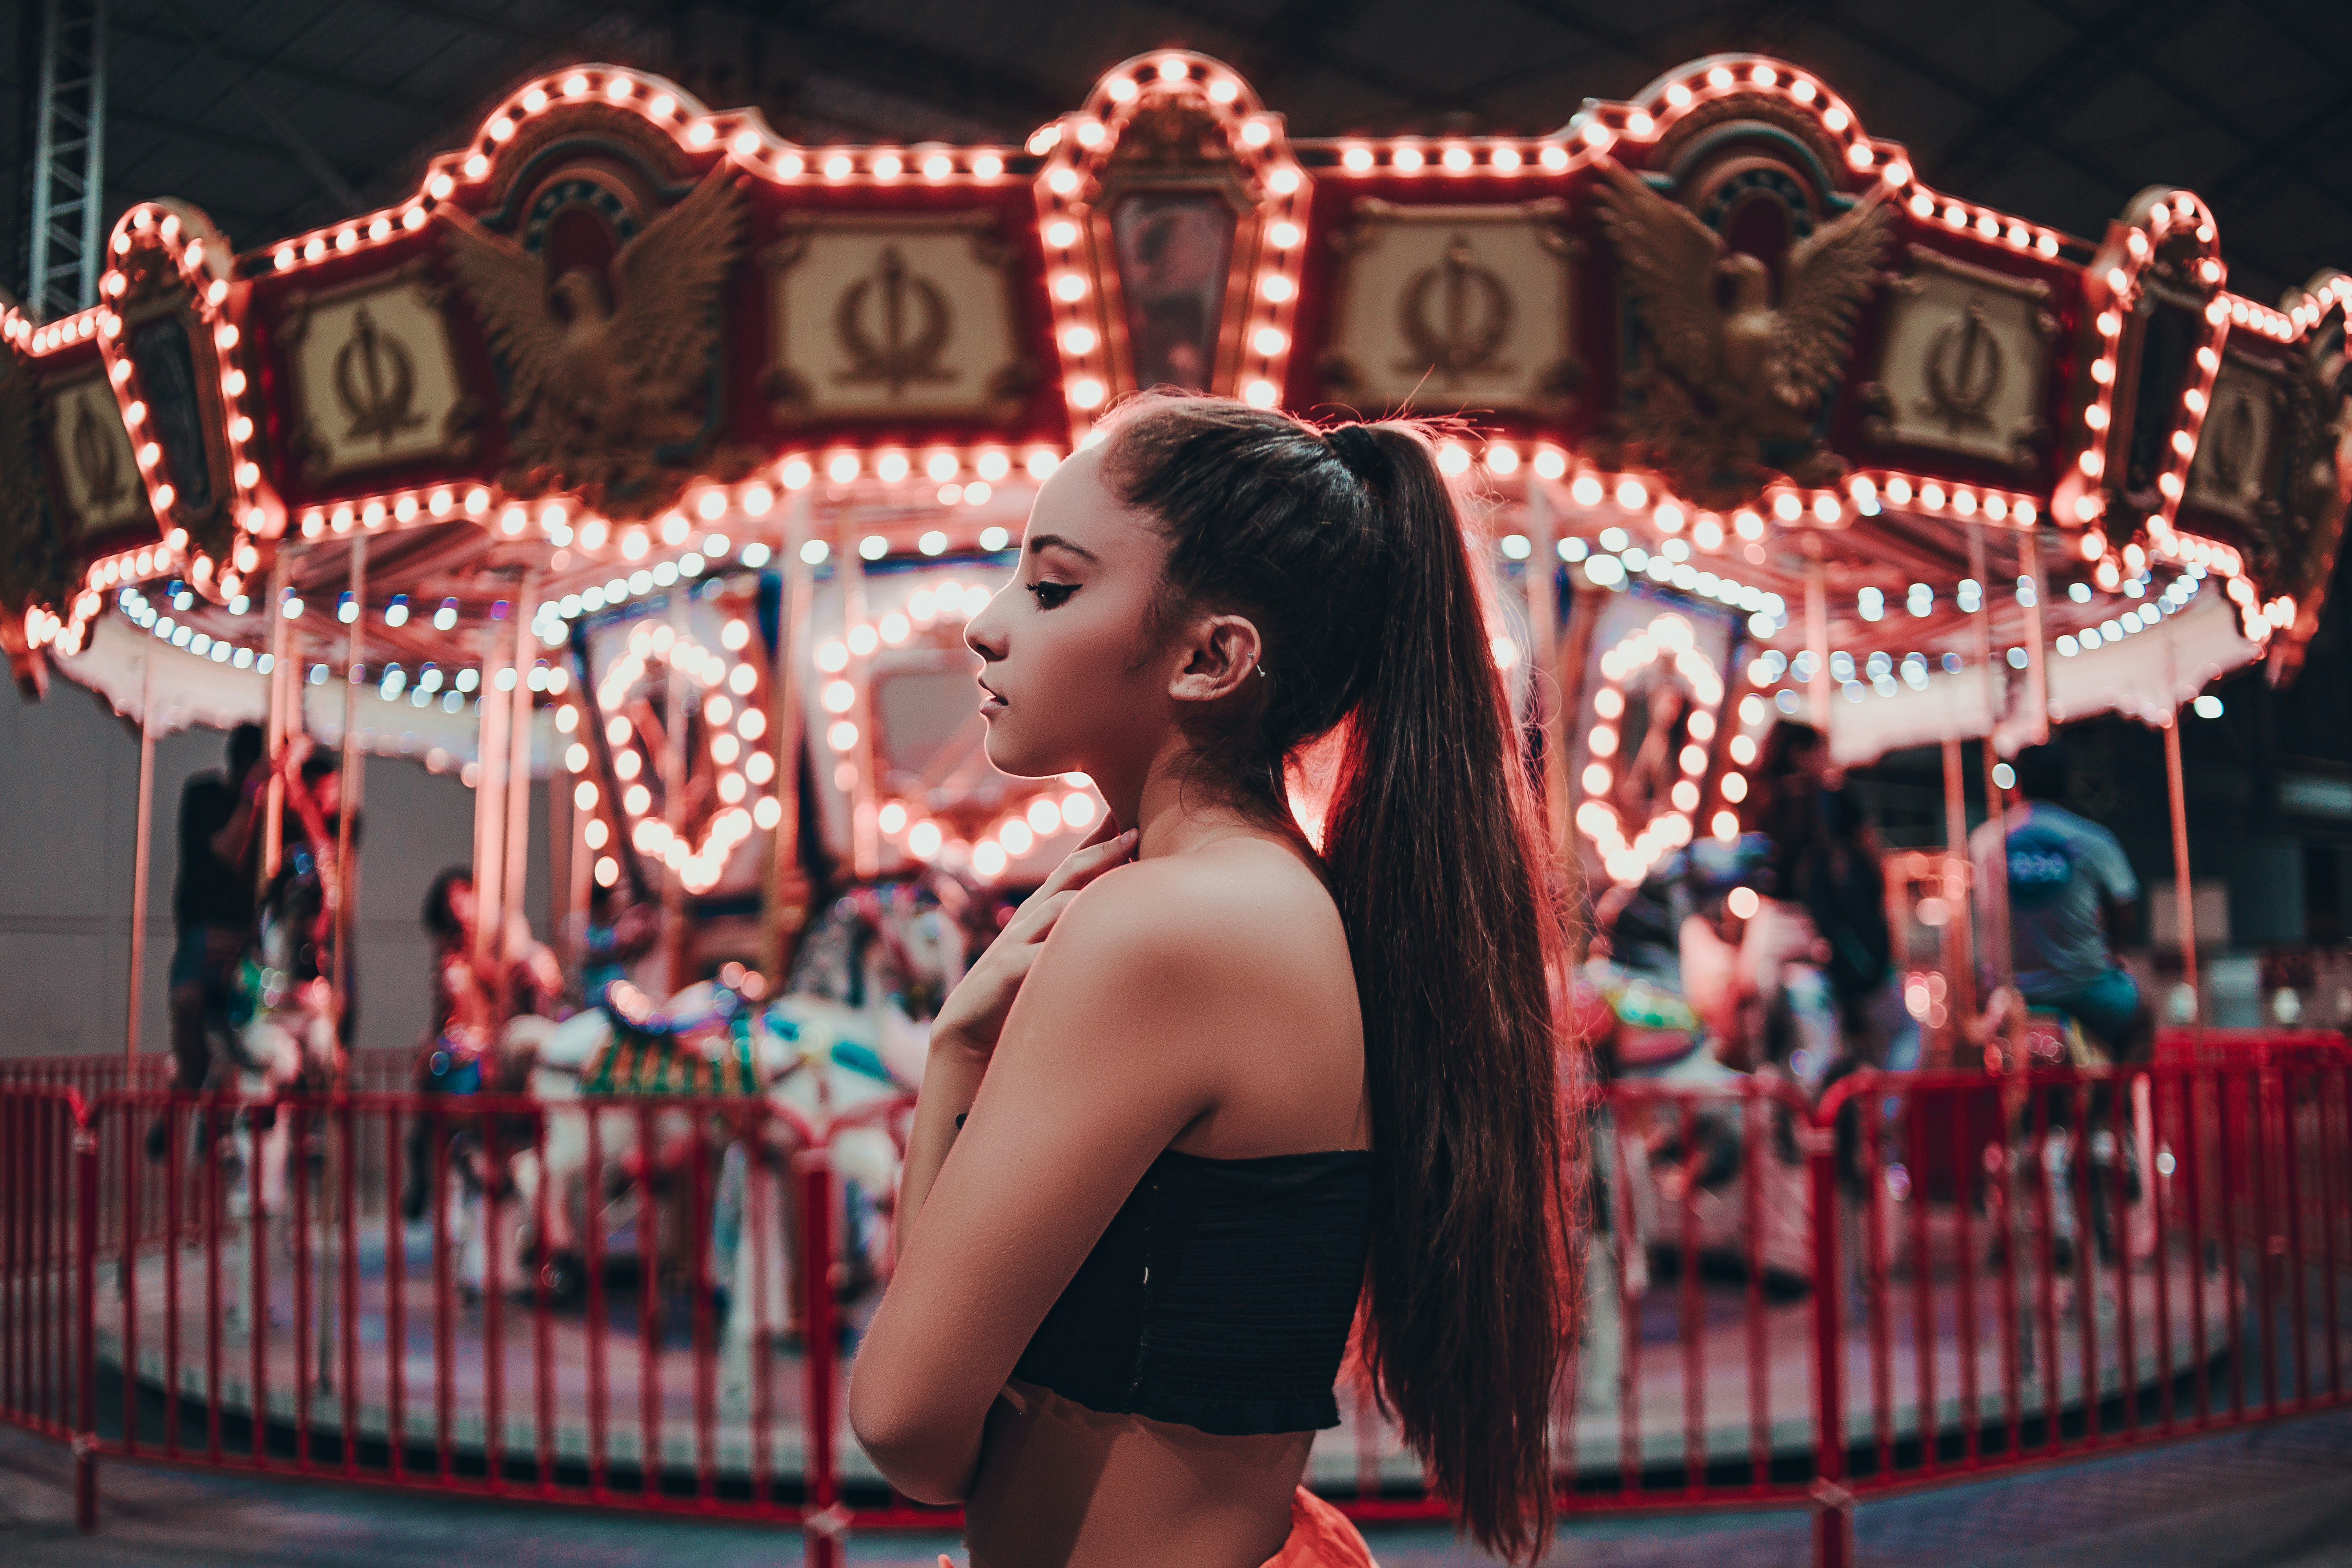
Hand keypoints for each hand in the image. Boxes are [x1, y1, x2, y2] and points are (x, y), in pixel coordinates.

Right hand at [928, 818, 1135, 1063]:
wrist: (969, 1026)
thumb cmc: (1017, 990)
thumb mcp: (1048, 954)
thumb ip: (1073, 933)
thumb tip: (1119, 919)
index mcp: (1040, 912)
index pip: (1072, 868)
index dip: (1098, 842)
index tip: (1130, 820)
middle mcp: (1029, 919)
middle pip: (1067, 875)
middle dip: (1100, 852)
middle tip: (1133, 832)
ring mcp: (1017, 941)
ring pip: (1056, 907)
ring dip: (1088, 893)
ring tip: (1123, 880)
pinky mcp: (1008, 971)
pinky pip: (1038, 953)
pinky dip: (1062, 945)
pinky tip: (1088, 942)